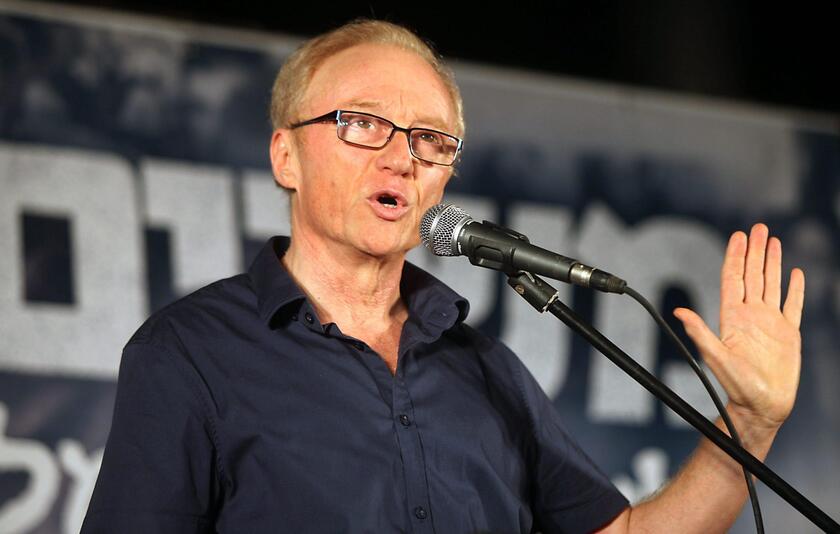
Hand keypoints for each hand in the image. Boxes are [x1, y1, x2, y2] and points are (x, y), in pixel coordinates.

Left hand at [673, 223, 804, 431]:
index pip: (734, 279)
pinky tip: (795, 273)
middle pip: (752, 275)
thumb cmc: (738, 386)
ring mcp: (770, 322)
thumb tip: (678, 311)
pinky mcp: (789, 333)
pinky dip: (795, 289)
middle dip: (755, 250)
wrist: (763, 405)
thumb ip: (700, 332)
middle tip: (758, 227)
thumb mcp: (716, 356)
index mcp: (733, 317)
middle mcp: (751, 315)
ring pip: (772, 284)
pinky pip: (793, 305)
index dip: (735, 256)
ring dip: (773, 262)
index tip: (739, 236)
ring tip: (774, 240)